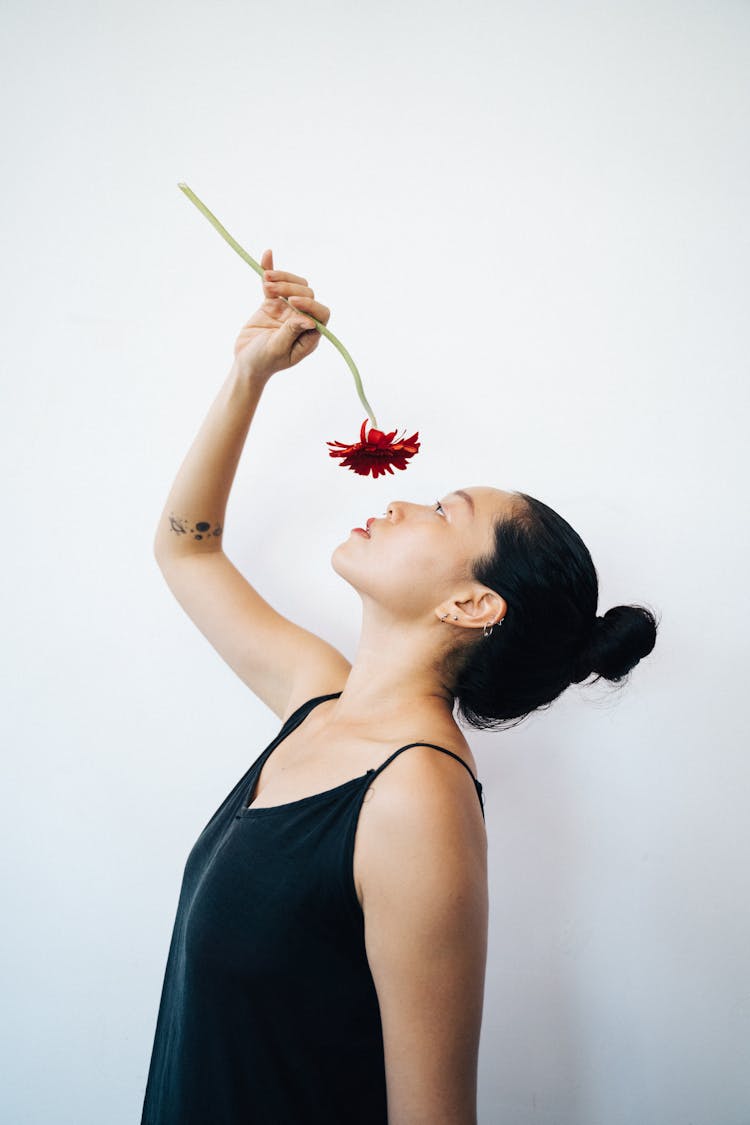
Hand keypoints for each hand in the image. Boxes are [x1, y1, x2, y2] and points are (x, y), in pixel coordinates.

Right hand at [232, 248, 330, 381]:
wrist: (245, 362)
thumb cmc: (263, 362)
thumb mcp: (277, 350)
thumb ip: (292, 332)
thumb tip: (310, 320)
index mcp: (309, 335)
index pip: (321, 313)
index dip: (311, 304)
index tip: (292, 302)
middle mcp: (302, 320)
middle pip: (306, 294)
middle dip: (290, 288)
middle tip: (271, 290)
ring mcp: (287, 310)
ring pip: (293, 286)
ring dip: (281, 278)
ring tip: (266, 280)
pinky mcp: (272, 304)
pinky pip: (274, 285)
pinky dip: (271, 270)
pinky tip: (267, 255)